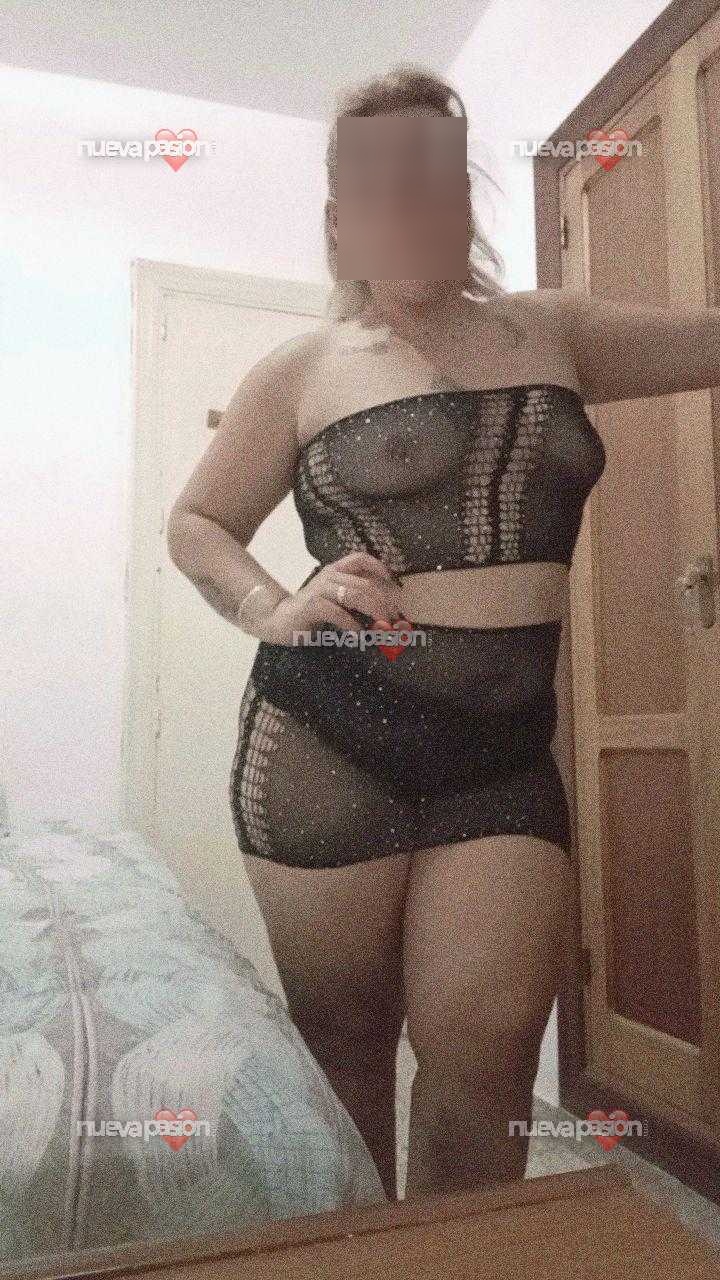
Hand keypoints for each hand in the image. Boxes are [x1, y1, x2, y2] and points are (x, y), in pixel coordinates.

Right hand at [259, 551, 406, 645]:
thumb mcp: (335, 599)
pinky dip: (352, 625)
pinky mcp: (312, 605)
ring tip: (383, 627)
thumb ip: (354, 596)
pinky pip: (338, 613)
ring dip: (374, 612)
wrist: (279, 621)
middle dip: (385, 602)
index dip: (379, 567)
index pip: (360, 558)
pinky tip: (359, 635)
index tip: (394, 585)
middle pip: (365, 583)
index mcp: (335, 570)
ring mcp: (320, 589)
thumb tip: (387, 605)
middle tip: (394, 620)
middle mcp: (329, 575)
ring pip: (356, 595)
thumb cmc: (312, 612)